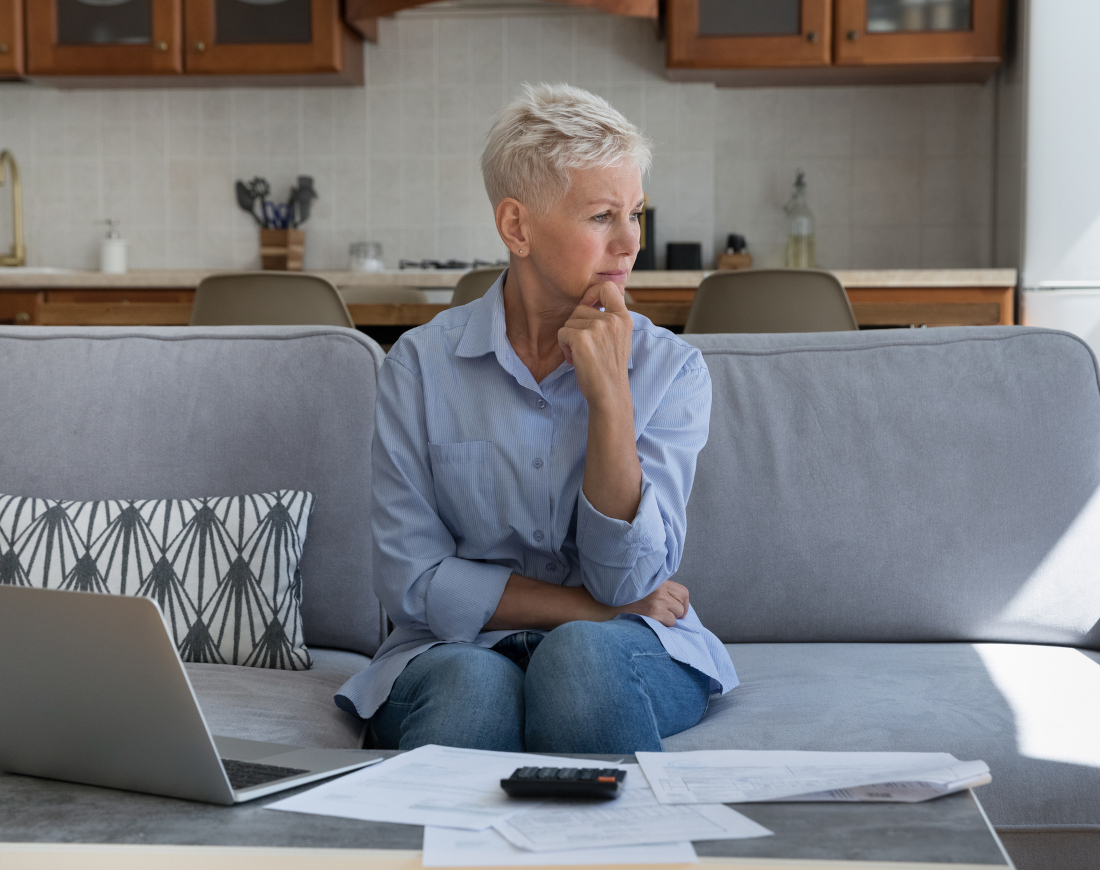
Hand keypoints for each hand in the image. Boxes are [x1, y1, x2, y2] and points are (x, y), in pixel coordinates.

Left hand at [557, 281, 632, 404]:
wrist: (609, 393)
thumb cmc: (610, 368)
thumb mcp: (620, 338)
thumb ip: (611, 319)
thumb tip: (592, 301)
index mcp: (623, 318)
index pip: (607, 288)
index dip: (593, 293)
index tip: (589, 305)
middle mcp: (612, 320)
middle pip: (580, 307)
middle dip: (576, 325)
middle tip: (585, 346)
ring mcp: (597, 328)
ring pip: (569, 322)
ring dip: (570, 338)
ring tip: (582, 354)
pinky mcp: (582, 339)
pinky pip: (562, 333)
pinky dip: (564, 346)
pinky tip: (575, 359)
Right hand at [614, 580, 688, 626]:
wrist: (606, 606)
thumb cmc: (622, 598)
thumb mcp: (641, 587)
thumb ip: (657, 591)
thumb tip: (674, 604)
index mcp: (657, 581)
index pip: (683, 592)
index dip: (683, 604)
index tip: (680, 610)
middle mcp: (659, 590)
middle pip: (681, 605)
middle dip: (676, 613)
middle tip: (667, 617)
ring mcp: (657, 602)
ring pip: (676, 616)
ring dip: (669, 620)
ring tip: (656, 619)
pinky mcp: (654, 613)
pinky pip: (669, 623)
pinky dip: (663, 625)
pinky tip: (651, 622)